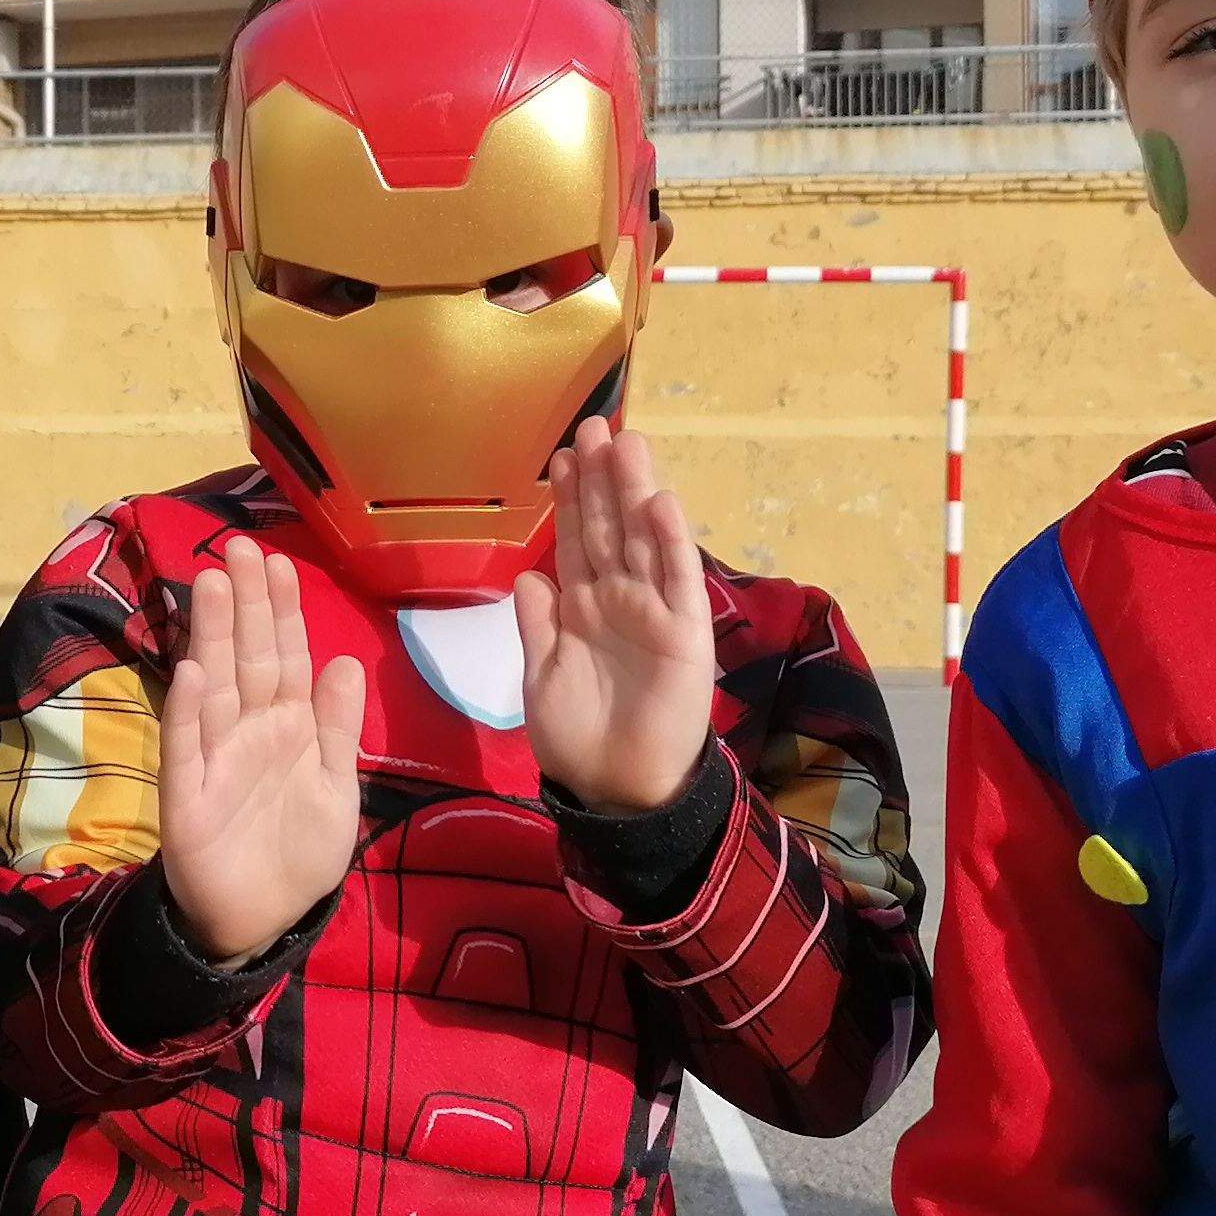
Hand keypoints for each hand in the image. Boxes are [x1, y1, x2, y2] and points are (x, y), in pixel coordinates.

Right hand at [158, 537, 364, 961]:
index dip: (282, 611)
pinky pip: (188, 751)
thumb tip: (345, 660)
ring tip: (211, 588)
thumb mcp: (336, 786)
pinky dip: (188, 715)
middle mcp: (247, 732)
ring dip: (211, 639)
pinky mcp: (189, 798)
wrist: (264, 922)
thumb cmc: (298, 851)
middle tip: (236, 549)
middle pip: (246, 658)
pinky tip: (192, 676)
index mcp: (287, 726)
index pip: (284, 657)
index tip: (277, 561)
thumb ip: (338, 727)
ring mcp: (215, 760)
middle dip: (243, 605)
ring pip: (214, 689)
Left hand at [513, 420, 717, 813]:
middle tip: (594, 426)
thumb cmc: (579, 738)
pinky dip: (669, 544)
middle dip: (602, 479)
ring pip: (642, 541)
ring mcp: (654, 613)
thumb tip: (530, 575)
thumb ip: (537, 625)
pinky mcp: (685, 635)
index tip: (561, 455)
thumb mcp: (541, 676)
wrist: (618, 790)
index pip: (575, 542)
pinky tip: (660, 504)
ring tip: (627, 443)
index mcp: (583, 608)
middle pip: (608, 528)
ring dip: (635, 493)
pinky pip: (676, 582)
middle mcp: (619, 600)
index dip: (569, 500)